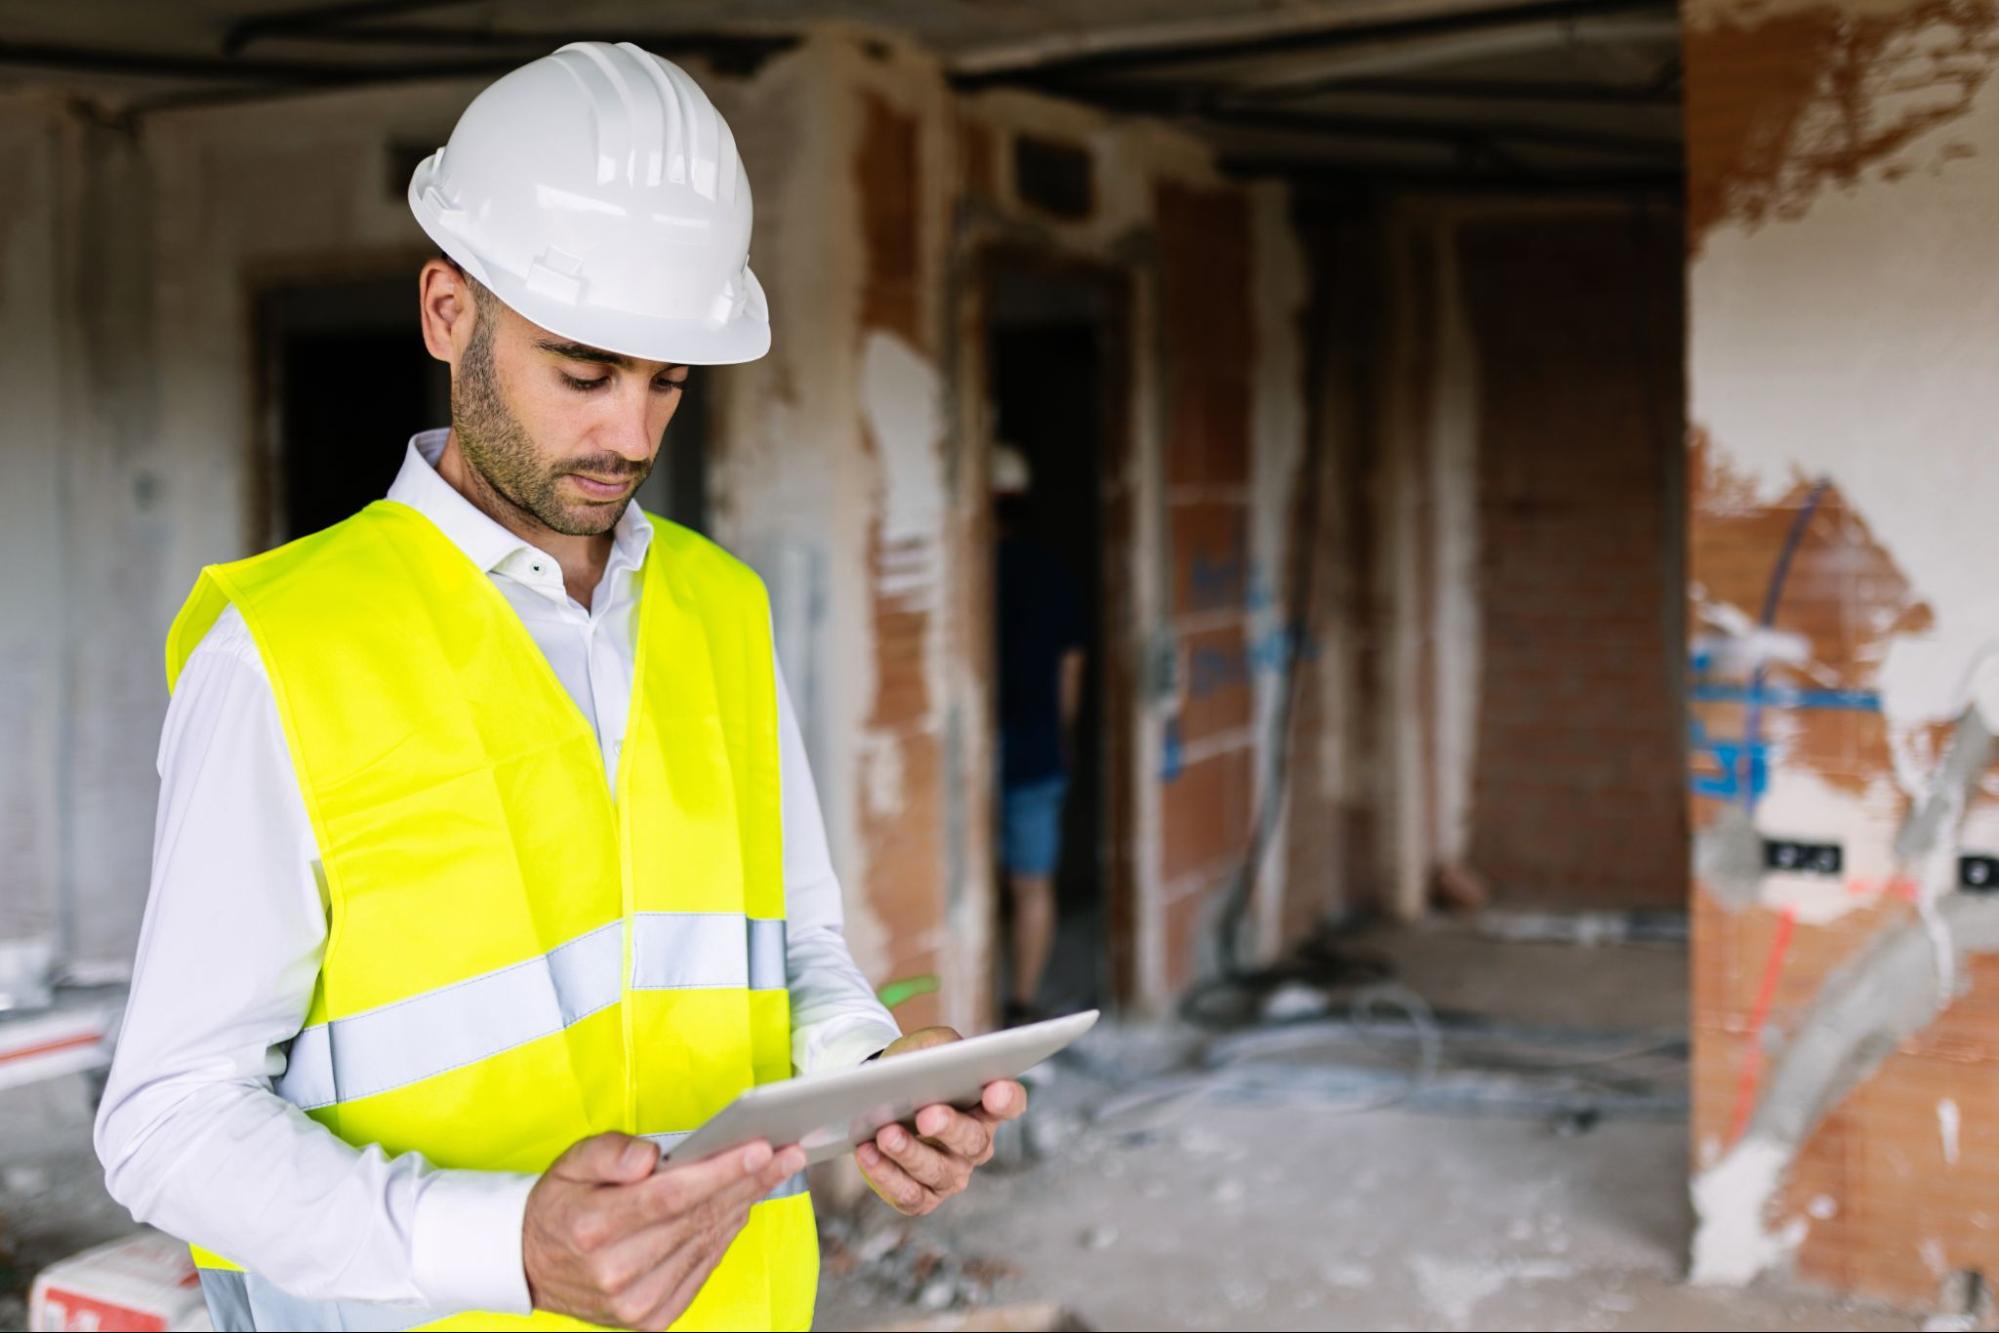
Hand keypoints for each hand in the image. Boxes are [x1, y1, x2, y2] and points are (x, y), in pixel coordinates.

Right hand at [523, 1130, 806, 1329]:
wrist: (533, 1264)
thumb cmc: (562, 1204)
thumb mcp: (572, 1162)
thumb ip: (611, 1151)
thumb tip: (652, 1157)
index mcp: (593, 1228)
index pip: (671, 1196)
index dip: (721, 1172)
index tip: (762, 1148)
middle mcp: (615, 1271)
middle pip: (698, 1218)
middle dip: (749, 1182)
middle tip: (787, 1154)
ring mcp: (635, 1303)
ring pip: (706, 1244)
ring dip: (743, 1206)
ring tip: (769, 1174)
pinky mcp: (651, 1319)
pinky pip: (703, 1270)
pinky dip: (724, 1236)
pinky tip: (739, 1207)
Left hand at [854, 1027, 1027, 1215]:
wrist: (877, 1099)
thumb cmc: (910, 1071)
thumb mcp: (925, 1048)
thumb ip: (937, 1046)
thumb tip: (938, 1057)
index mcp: (986, 1105)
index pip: (1010, 1103)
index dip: (1007, 1099)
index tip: (993, 1090)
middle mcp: (976, 1144)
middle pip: (974, 1141)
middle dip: (950, 1128)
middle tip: (926, 1115)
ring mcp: (952, 1174)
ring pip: (938, 1171)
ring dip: (910, 1153)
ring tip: (885, 1134)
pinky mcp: (923, 1197)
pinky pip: (910, 1194)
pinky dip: (886, 1175)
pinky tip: (867, 1153)